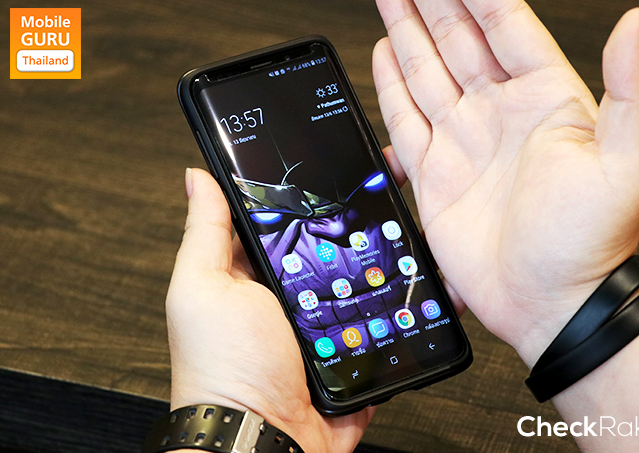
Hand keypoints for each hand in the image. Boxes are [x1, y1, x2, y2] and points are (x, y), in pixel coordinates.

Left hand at [166, 168, 374, 452]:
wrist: (265, 440)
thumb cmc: (222, 369)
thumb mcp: (204, 287)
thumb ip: (207, 233)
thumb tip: (198, 178)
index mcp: (249, 278)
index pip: (276, 225)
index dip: (298, 200)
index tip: (325, 170)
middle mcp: (285, 303)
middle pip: (323, 253)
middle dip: (345, 234)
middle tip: (374, 200)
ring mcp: (320, 332)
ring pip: (355, 288)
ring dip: (373, 274)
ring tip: (401, 237)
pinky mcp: (349, 359)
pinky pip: (377, 328)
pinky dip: (392, 315)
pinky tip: (409, 290)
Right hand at [373, 0, 638, 364]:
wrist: (548, 303)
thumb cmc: (590, 241)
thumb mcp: (626, 164)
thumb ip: (629, 89)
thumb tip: (635, 22)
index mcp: (546, 99)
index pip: (504, 24)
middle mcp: (500, 113)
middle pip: (457, 39)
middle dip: (429, 3)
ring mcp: (464, 141)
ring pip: (426, 72)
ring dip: (406, 33)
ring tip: (390, 0)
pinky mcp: (435, 173)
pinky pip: (406, 119)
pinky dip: (390, 87)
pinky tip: (383, 58)